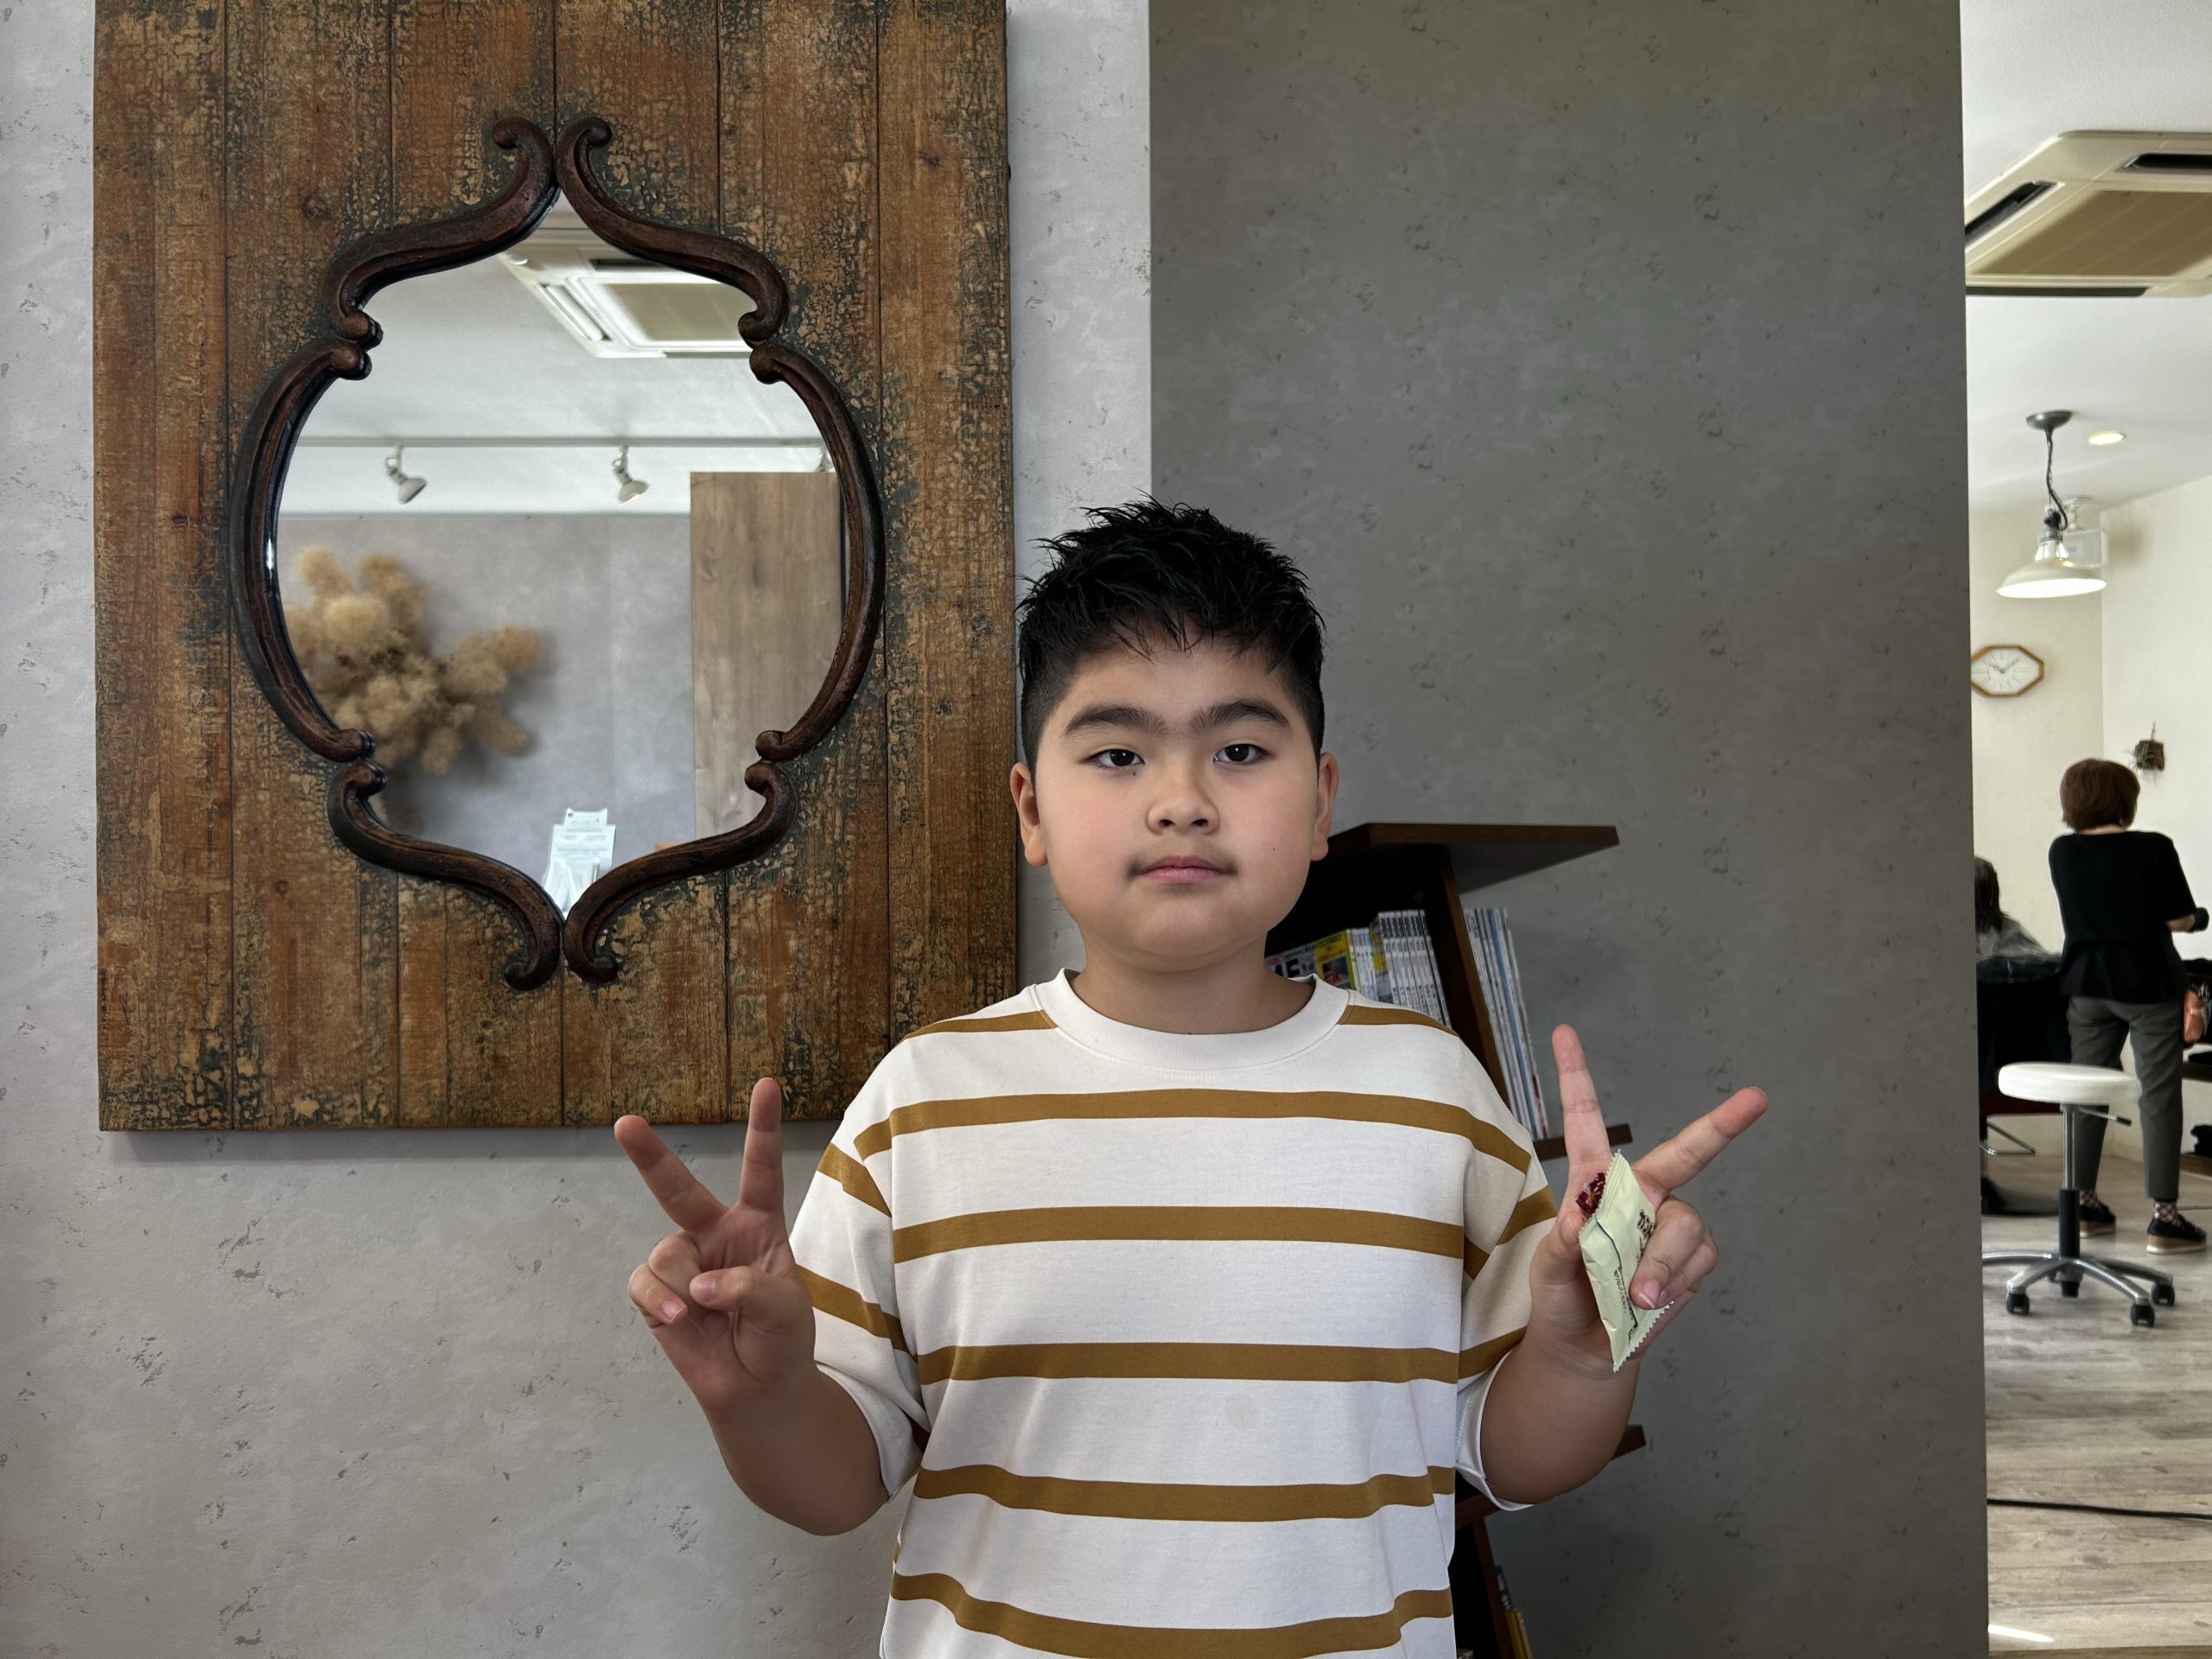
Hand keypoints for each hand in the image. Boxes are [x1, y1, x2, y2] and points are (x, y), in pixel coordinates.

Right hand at [613, 1078, 818, 1416]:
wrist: (758, 1390)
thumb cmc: (782, 1340)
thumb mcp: (787, 1312)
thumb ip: (752, 1290)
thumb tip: (701, 1286)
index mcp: (759, 1225)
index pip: (761, 1171)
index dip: (762, 1128)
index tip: (769, 1083)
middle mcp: (716, 1234)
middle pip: (679, 1189)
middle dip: (649, 1156)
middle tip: (624, 1123)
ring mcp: (683, 1261)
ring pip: (667, 1254)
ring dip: (684, 1288)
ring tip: (705, 1317)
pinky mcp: (655, 1292)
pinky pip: (644, 1283)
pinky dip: (658, 1301)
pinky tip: (677, 1320)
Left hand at [1523, 1025, 1766, 1374]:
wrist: (1587, 1348)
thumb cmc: (1562, 1297)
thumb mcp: (1547, 1271)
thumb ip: (1560, 1245)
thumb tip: (1581, 1220)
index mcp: (1594, 1181)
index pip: (1586, 1120)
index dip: (1576, 1075)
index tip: (1564, 1031)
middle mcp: (1640, 1193)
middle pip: (1686, 1153)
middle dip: (1722, 1126)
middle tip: (1756, 1098)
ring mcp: (1670, 1225)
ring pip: (1687, 1224)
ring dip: (1663, 1262)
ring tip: (1636, 1294)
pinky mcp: (1692, 1261)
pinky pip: (1697, 1260)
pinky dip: (1674, 1282)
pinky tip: (1651, 1300)